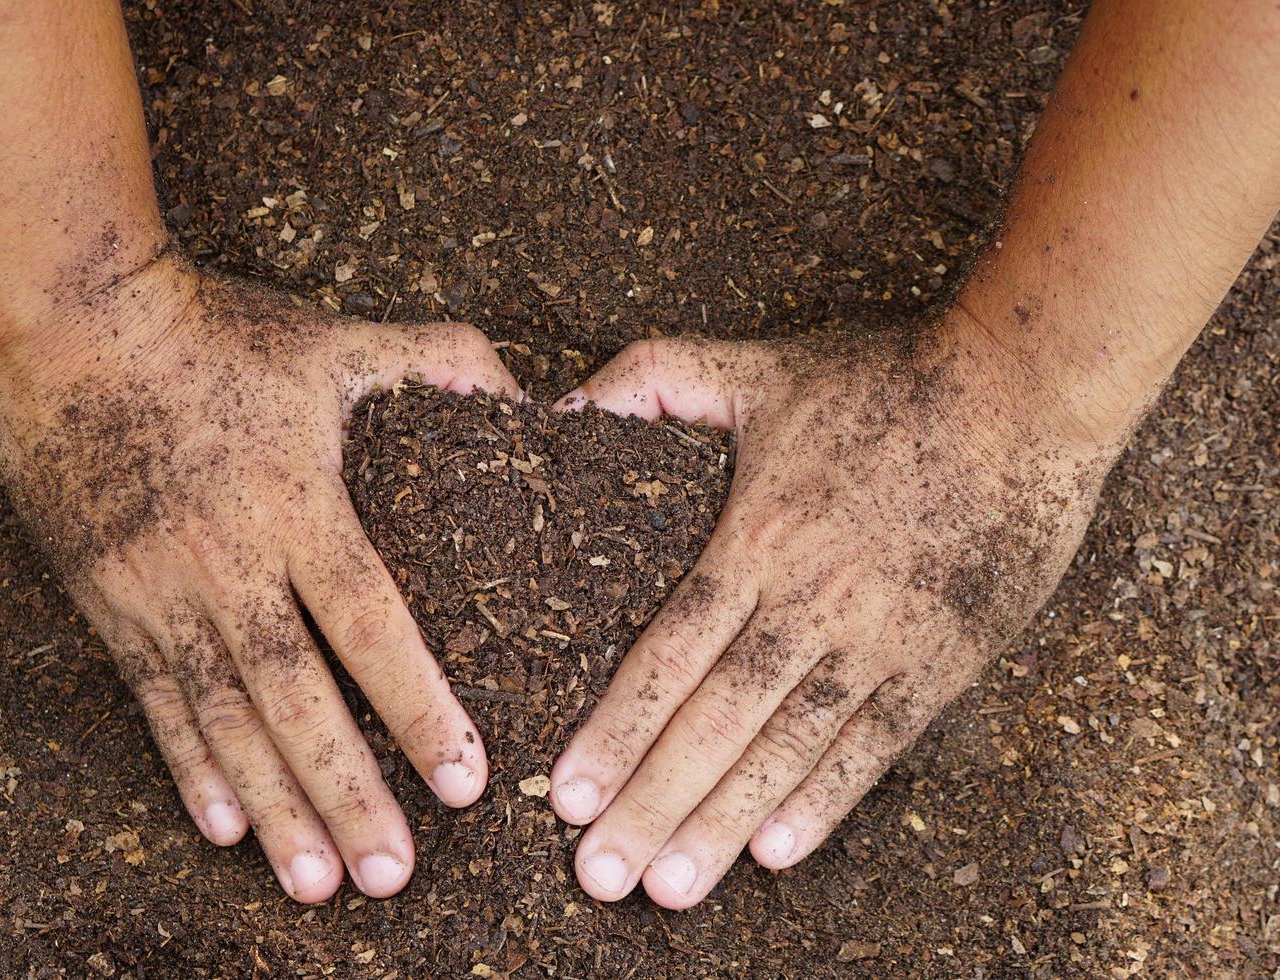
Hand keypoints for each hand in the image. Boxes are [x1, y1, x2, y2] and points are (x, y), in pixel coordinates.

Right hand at [0, 254, 520, 901]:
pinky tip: (223, 826)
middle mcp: (228, 561)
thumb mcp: (336, 338)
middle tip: (393, 876)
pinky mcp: (110, 601)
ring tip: (316, 882)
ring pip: (225, 717)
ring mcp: (160, 589)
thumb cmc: (217, 334)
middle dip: (347, 791)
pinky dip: (190, 767)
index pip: (370, 625)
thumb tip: (529, 396)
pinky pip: (155, 700)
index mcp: (298, 504)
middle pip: (297, 696)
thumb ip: (439, 363)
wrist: (71, 324)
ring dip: (273, 805)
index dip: (417, 707)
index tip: (463, 782)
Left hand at [547, 321, 1112, 907]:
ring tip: (671, 889)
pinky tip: (776, 852)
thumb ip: (653, 381)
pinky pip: (874, 746)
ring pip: (788, 749)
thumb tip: (564, 412)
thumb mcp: (754, 364)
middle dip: (653, 803)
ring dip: (725, 822)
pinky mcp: (941, 661)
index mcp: (756, 538)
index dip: (617, 729)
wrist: (1024, 395)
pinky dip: (825, 801)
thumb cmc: (883, 380)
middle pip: (716, 721)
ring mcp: (880, 640)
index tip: (569, 795)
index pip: (670, 654)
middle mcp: (811, 604)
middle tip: (601, 877)